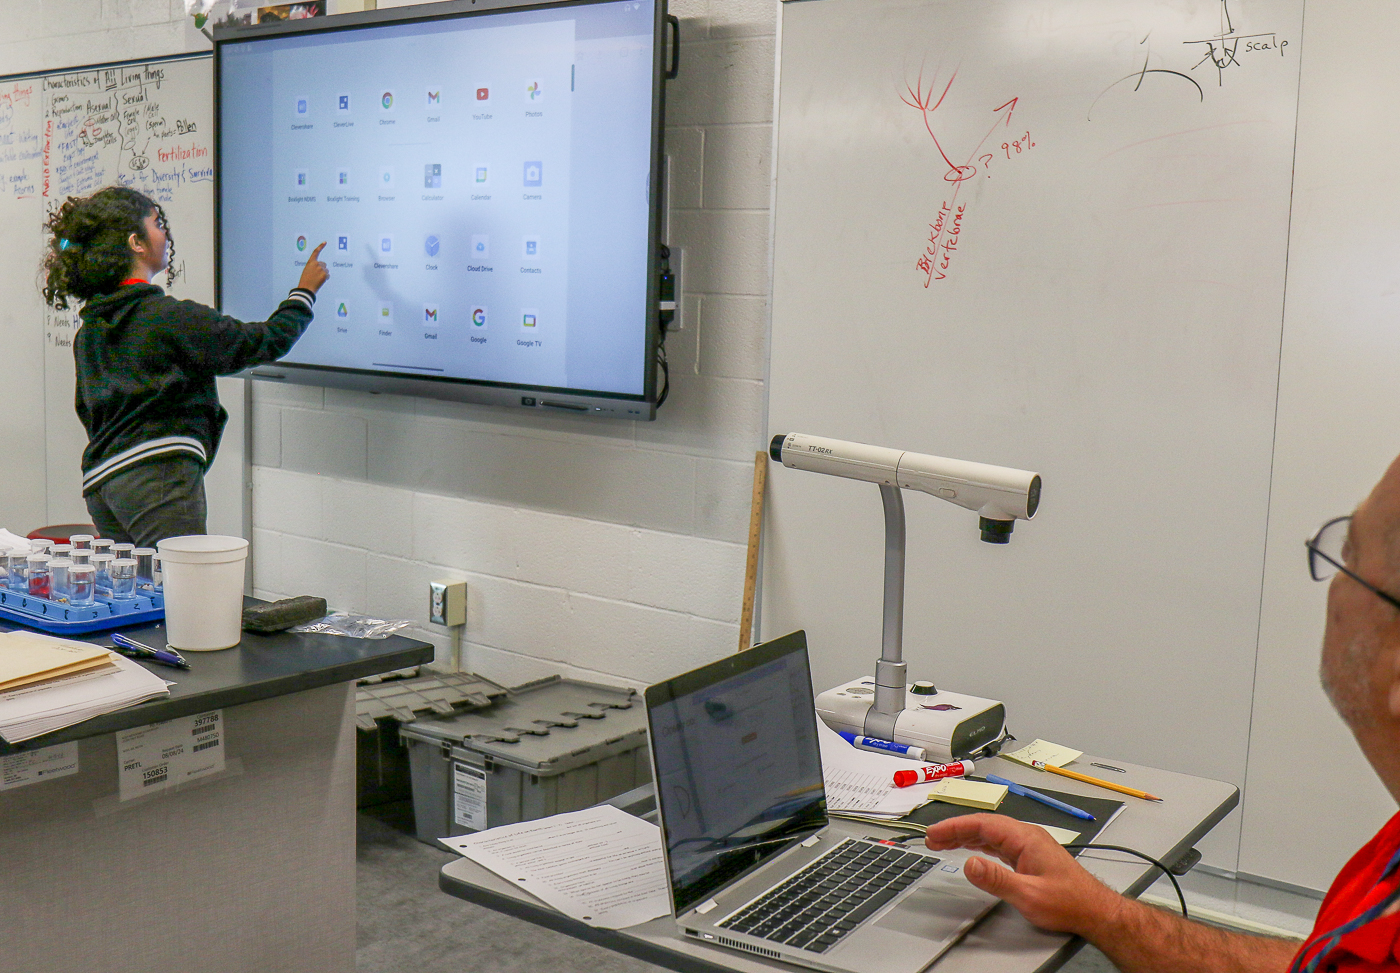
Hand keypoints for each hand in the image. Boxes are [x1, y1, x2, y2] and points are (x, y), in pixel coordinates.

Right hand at [297, 242, 328, 292]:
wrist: (306, 288)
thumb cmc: (305, 281)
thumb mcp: (307, 271)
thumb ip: (314, 267)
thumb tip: (324, 268)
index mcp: (310, 262)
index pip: (316, 252)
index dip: (321, 247)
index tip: (325, 242)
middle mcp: (316, 264)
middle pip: (324, 264)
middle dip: (322, 269)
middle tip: (315, 276)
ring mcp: (321, 268)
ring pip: (326, 270)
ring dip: (323, 274)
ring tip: (316, 279)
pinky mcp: (325, 274)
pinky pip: (328, 275)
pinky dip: (326, 278)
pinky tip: (320, 281)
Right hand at [924, 814, 1121, 936]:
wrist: (1094, 911)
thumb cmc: (1068, 902)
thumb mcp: (1028, 894)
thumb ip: (996, 879)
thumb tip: (969, 863)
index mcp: (1025, 838)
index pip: (982, 824)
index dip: (955, 827)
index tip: (934, 833)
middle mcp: (1027, 836)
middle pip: (984, 825)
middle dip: (956, 830)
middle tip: (931, 838)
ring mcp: (1029, 845)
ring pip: (990, 833)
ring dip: (965, 836)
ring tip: (942, 843)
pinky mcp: (1030, 855)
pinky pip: (998, 843)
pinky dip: (979, 843)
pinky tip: (970, 848)